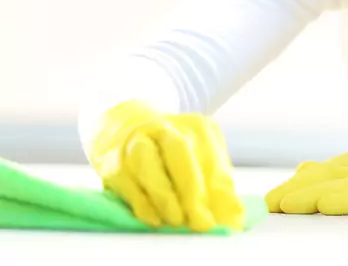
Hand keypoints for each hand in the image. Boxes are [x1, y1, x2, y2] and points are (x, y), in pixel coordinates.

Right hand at [86, 100, 243, 231]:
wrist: (125, 128)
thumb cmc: (172, 152)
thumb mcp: (201, 157)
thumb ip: (217, 183)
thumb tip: (233, 217)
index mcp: (197, 126)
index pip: (210, 155)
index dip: (218, 188)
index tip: (224, 218)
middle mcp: (165, 128)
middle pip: (179, 151)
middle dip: (191, 188)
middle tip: (201, 222)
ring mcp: (137, 142)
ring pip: (147, 163)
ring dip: (164, 195)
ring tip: (177, 220)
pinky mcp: (114, 162)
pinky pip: (127, 183)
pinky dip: (142, 203)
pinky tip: (155, 219)